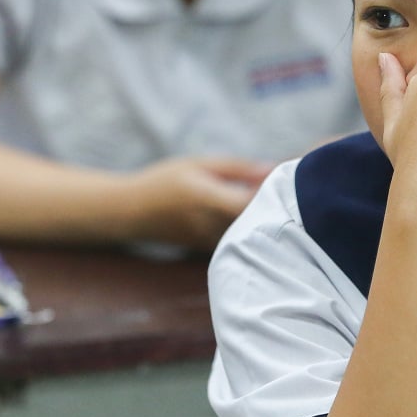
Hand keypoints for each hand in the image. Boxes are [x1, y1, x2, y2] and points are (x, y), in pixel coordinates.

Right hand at [134, 157, 273, 250]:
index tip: (285, 180)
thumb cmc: (165, 181)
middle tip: (286, 189)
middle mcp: (210, 225)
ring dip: (264, 218)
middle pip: (257, 220)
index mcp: (207, 199)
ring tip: (272, 200)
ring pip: (250, 233)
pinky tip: (254, 215)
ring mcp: (210, 242)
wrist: (131, 213)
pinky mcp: (210, 251)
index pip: (252, 203)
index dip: (273, 193)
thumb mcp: (199, 165)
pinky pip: (239, 240)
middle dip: (275, 205)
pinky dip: (250, 228)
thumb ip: (238, 168)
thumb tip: (273, 170)